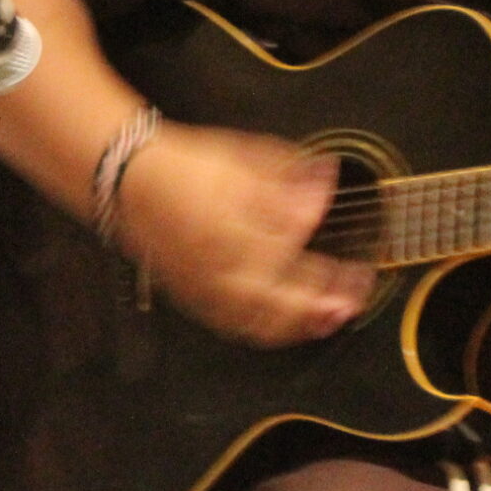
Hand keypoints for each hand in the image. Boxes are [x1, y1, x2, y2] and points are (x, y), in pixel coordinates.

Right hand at [113, 121, 373, 347]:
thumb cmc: (185, 166)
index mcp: (234, 230)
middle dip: (326, 305)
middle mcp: (220, 268)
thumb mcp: (244, 158)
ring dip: (301, 326)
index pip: (297, 257)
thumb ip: (288, 179)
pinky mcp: (195, 297)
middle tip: (356, 300)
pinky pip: (237, 326)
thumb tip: (326, 184)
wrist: (128, 181)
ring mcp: (206, 288)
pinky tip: (288, 326)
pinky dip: (268, 331)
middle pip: (282, 302)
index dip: (332, 267)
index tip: (363, 266)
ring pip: (260, 323)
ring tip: (331, 319)